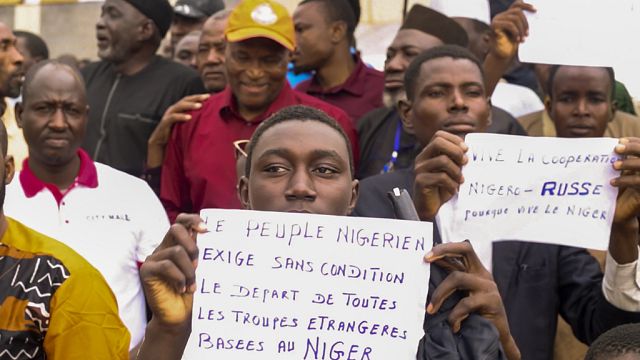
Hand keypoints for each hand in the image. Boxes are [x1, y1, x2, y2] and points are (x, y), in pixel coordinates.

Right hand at [140, 214, 206, 326]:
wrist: (178, 316)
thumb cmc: (191, 292)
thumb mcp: (200, 270)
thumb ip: (200, 252)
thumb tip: (210, 234)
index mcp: (177, 244)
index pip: (181, 221)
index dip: (192, 220)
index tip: (206, 229)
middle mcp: (164, 247)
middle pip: (176, 229)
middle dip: (192, 246)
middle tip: (199, 265)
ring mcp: (153, 258)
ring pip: (175, 251)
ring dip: (189, 270)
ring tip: (192, 286)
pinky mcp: (146, 271)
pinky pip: (166, 266)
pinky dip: (179, 278)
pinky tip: (182, 289)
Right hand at [148, 94, 208, 146]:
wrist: (161, 142)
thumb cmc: (176, 132)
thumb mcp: (186, 124)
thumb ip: (193, 119)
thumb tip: (208, 117)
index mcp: (179, 108)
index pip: (189, 99)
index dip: (198, 96)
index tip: (209, 96)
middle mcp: (173, 109)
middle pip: (185, 100)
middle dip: (196, 98)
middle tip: (206, 98)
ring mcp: (168, 115)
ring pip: (179, 106)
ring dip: (190, 105)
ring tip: (200, 106)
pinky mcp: (165, 122)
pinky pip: (173, 117)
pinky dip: (181, 116)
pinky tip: (189, 117)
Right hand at [413, 131, 467, 220]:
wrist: (430, 206)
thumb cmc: (442, 188)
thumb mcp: (451, 170)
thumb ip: (455, 158)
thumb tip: (467, 148)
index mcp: (428, 153)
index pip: (439, 135)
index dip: (454, 140)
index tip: (466, 150)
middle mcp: (422, 158)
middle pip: (438, 142)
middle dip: (456, 151)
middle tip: (464, 162)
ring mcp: (420, 169)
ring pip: (442, 160)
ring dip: (456, 170)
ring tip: (460, 180)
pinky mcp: (421, 181)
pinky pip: (441, 177)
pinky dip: (451, 184)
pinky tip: (454, 189)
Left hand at [425, 241, 519, 359]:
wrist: (497, 337)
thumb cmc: (476, 315)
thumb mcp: (462, 294)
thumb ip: (451, 280)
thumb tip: (430, 265)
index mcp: (476, 271)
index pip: (462, 249)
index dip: (444, 248)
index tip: (425, 256)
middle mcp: (483, 274)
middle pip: (466, 250)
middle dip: (444, 250)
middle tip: (426, 259)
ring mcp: (488, 286)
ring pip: (457, 278)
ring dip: (439, 294)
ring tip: (431, 310)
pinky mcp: (491, 301)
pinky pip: (465, 304)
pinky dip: (455, 316)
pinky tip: (453, 326)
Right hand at [489, 0, 535, 59]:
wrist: (501, 56)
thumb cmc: (511, 44)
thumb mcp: (519, 31)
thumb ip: (522, 22)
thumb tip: (535, 12)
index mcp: (506, 15)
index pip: (516, 4)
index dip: (526, 5)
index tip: (535, 10)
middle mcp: (500, 16)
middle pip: (517, 11)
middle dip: (525, 22)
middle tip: (528, 34)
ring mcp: (496, 20)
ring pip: (515, 18)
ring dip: (521, 29)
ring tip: (523, 39)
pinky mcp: (494, 26)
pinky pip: (509, 24)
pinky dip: (516, 32)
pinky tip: (517, 40)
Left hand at [609, 138, 639, 262]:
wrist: (615, 215)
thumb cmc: (610, 192)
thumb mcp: (611, 175)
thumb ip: (611, 161)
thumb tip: (601, 145)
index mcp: (639, 164)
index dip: (633, 142)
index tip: (619, 141)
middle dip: (633, 148)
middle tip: (617, 148)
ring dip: (629, 164)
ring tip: (614, 166)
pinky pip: (638, 184)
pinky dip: (625, 181)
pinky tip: (612, 182)